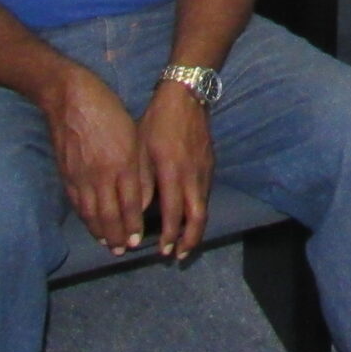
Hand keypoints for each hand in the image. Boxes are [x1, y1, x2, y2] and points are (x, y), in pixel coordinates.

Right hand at [43, 64, 149, 254]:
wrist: (70, 97)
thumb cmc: (108, 111)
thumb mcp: (131, 135)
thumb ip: (136, 167)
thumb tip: (141, 196)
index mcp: (122, 163)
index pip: (130, 204)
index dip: (132, 225)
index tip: (136, 240)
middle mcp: (102, 175)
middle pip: (109, 215)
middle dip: (116, 235)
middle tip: (122, 250)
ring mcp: (81, 176)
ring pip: (91, 213)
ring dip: (99, 232)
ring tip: (108, 245)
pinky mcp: (66, 174)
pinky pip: (76, 203)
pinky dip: (84, 218)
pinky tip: (90, 225)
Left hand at [140, 81, 214, 259]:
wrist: (186, 96)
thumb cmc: (157, 121)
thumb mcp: (141, 150)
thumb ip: (143, 182)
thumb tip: (140, 210)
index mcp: (173, 172)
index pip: (173, 213)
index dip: (169, 235)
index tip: (162, 251)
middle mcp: (193, 175)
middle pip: (198, 217)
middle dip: (190, 240)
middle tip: (178, 256)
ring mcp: (205, 170)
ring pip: (204, 207)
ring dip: (196, 228)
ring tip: (184, 243)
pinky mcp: (210, 165)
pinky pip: (205, 195)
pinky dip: (198, 211)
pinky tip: (189, 216)